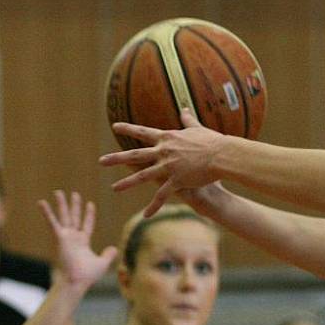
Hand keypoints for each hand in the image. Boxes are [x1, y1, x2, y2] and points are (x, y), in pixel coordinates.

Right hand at [38, 191, 117, 292]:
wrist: (77, 281)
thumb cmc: (88, 275)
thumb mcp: (103, 263)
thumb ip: (108, 254)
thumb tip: (114, 248)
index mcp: (83, 242)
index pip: (87, 224)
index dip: (88, 214)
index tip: (89, 203)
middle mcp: (73, 237)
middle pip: (74, 217)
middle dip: (74, 206)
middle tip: (74, 193)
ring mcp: (66, 237)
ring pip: (64, 216)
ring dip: (61, 204)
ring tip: (58, 191)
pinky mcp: (60, 238)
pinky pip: (53, 222)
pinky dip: (47, 212)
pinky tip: (42, 202)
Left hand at [99, 110, 223, 217]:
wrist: (223, 155)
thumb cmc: (213, 141)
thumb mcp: (198, 129)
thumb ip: (188, 120)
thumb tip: (184, 109)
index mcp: (168, 138)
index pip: (144, 132)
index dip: (129, 129)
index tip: (115, 126)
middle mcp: (164, 151)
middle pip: (136, 155)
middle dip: (117, 158)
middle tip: (101, 161)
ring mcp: (169, 166)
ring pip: (143, 176)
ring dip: (127, 183)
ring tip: (114, 188)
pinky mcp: (177, 180)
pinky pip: (162, 195)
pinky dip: (154, 206)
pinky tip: (146, 215)